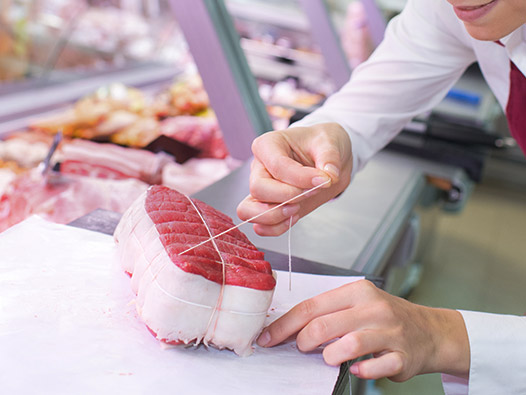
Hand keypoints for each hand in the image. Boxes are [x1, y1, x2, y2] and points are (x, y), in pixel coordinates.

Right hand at [236, 122, 352, 235]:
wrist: (325, 160)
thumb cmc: (321, 144)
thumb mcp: (330, 141)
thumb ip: (329, 158)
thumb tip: (329, 176)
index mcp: (268, 145)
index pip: (277, 165)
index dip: (300, 178)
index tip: (324, 180)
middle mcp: (259, 168)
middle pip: (258, 189)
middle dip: (286, 197)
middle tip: (310, 192)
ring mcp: (262, 190)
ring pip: (248, 210)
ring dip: (274, 216)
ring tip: (297, 209)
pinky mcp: (269, 207)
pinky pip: (260, 225)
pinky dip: (275, 228)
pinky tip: (294, 217)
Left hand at [257, 280, 469, 381]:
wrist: (429, 330)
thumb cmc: (385, 317)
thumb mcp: (357, 304)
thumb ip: (327, 312)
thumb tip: (290, 328)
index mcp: (357, 292)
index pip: (311, 307)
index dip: (285, 325)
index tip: (269, 338)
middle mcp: (373, 308)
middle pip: (324, 325)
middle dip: (303, 341)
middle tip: (301, 348)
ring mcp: (390, 332)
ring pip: (350, 344)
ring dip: (330, 355)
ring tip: (329, 357)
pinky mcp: (403, 356)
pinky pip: (376, 367)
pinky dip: (362, 371)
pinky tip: (357, 368)